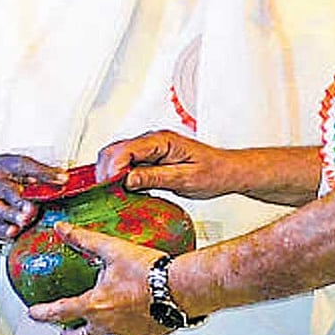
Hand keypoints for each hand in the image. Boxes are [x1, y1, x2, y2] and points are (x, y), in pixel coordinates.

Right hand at [0, 154, 66, 239]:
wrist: (0, 195)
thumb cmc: (16, 183)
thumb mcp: (29, 174)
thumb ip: (45, 177)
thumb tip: (64, 180)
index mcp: (4, 164)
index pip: (23, 165)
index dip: (43, 172)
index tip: (62, 179)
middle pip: (5, 188)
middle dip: (19, 198)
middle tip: (32, 207)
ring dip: (11, 214)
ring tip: (24, 220)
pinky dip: (4, 229)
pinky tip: (13, 231)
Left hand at [27, 222, 170, 334]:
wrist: (181, 287)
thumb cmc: (149, 271)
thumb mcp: (111, 249)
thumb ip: (84, 239)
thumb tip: (63, 228)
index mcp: (95, 305)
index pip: (60, 312)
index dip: (43, 313)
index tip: (34, 314)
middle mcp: (108, 324)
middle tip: (65, 332)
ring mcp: (127, 332)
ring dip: (101, 328)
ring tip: (102, 318)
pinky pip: (130, 334)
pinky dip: (126, 325)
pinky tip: (132, 313)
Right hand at [96, 130, 235, 198]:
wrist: (227, 171)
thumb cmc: (214, 173)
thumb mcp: (185, 179)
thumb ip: (155, 177)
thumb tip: (129, 179)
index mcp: (162, 140)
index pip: (126, 149)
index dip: (113, 169)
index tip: (111, 188)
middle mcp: (153, 140)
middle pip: (115, 150)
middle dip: (106, 171)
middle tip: (108, 194)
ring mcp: (150, 148)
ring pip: (117, 156)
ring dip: (112, 174)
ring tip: (115, 194)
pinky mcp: (151, 158)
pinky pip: (127, 164)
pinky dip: (121, 177)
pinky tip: (126, 191)